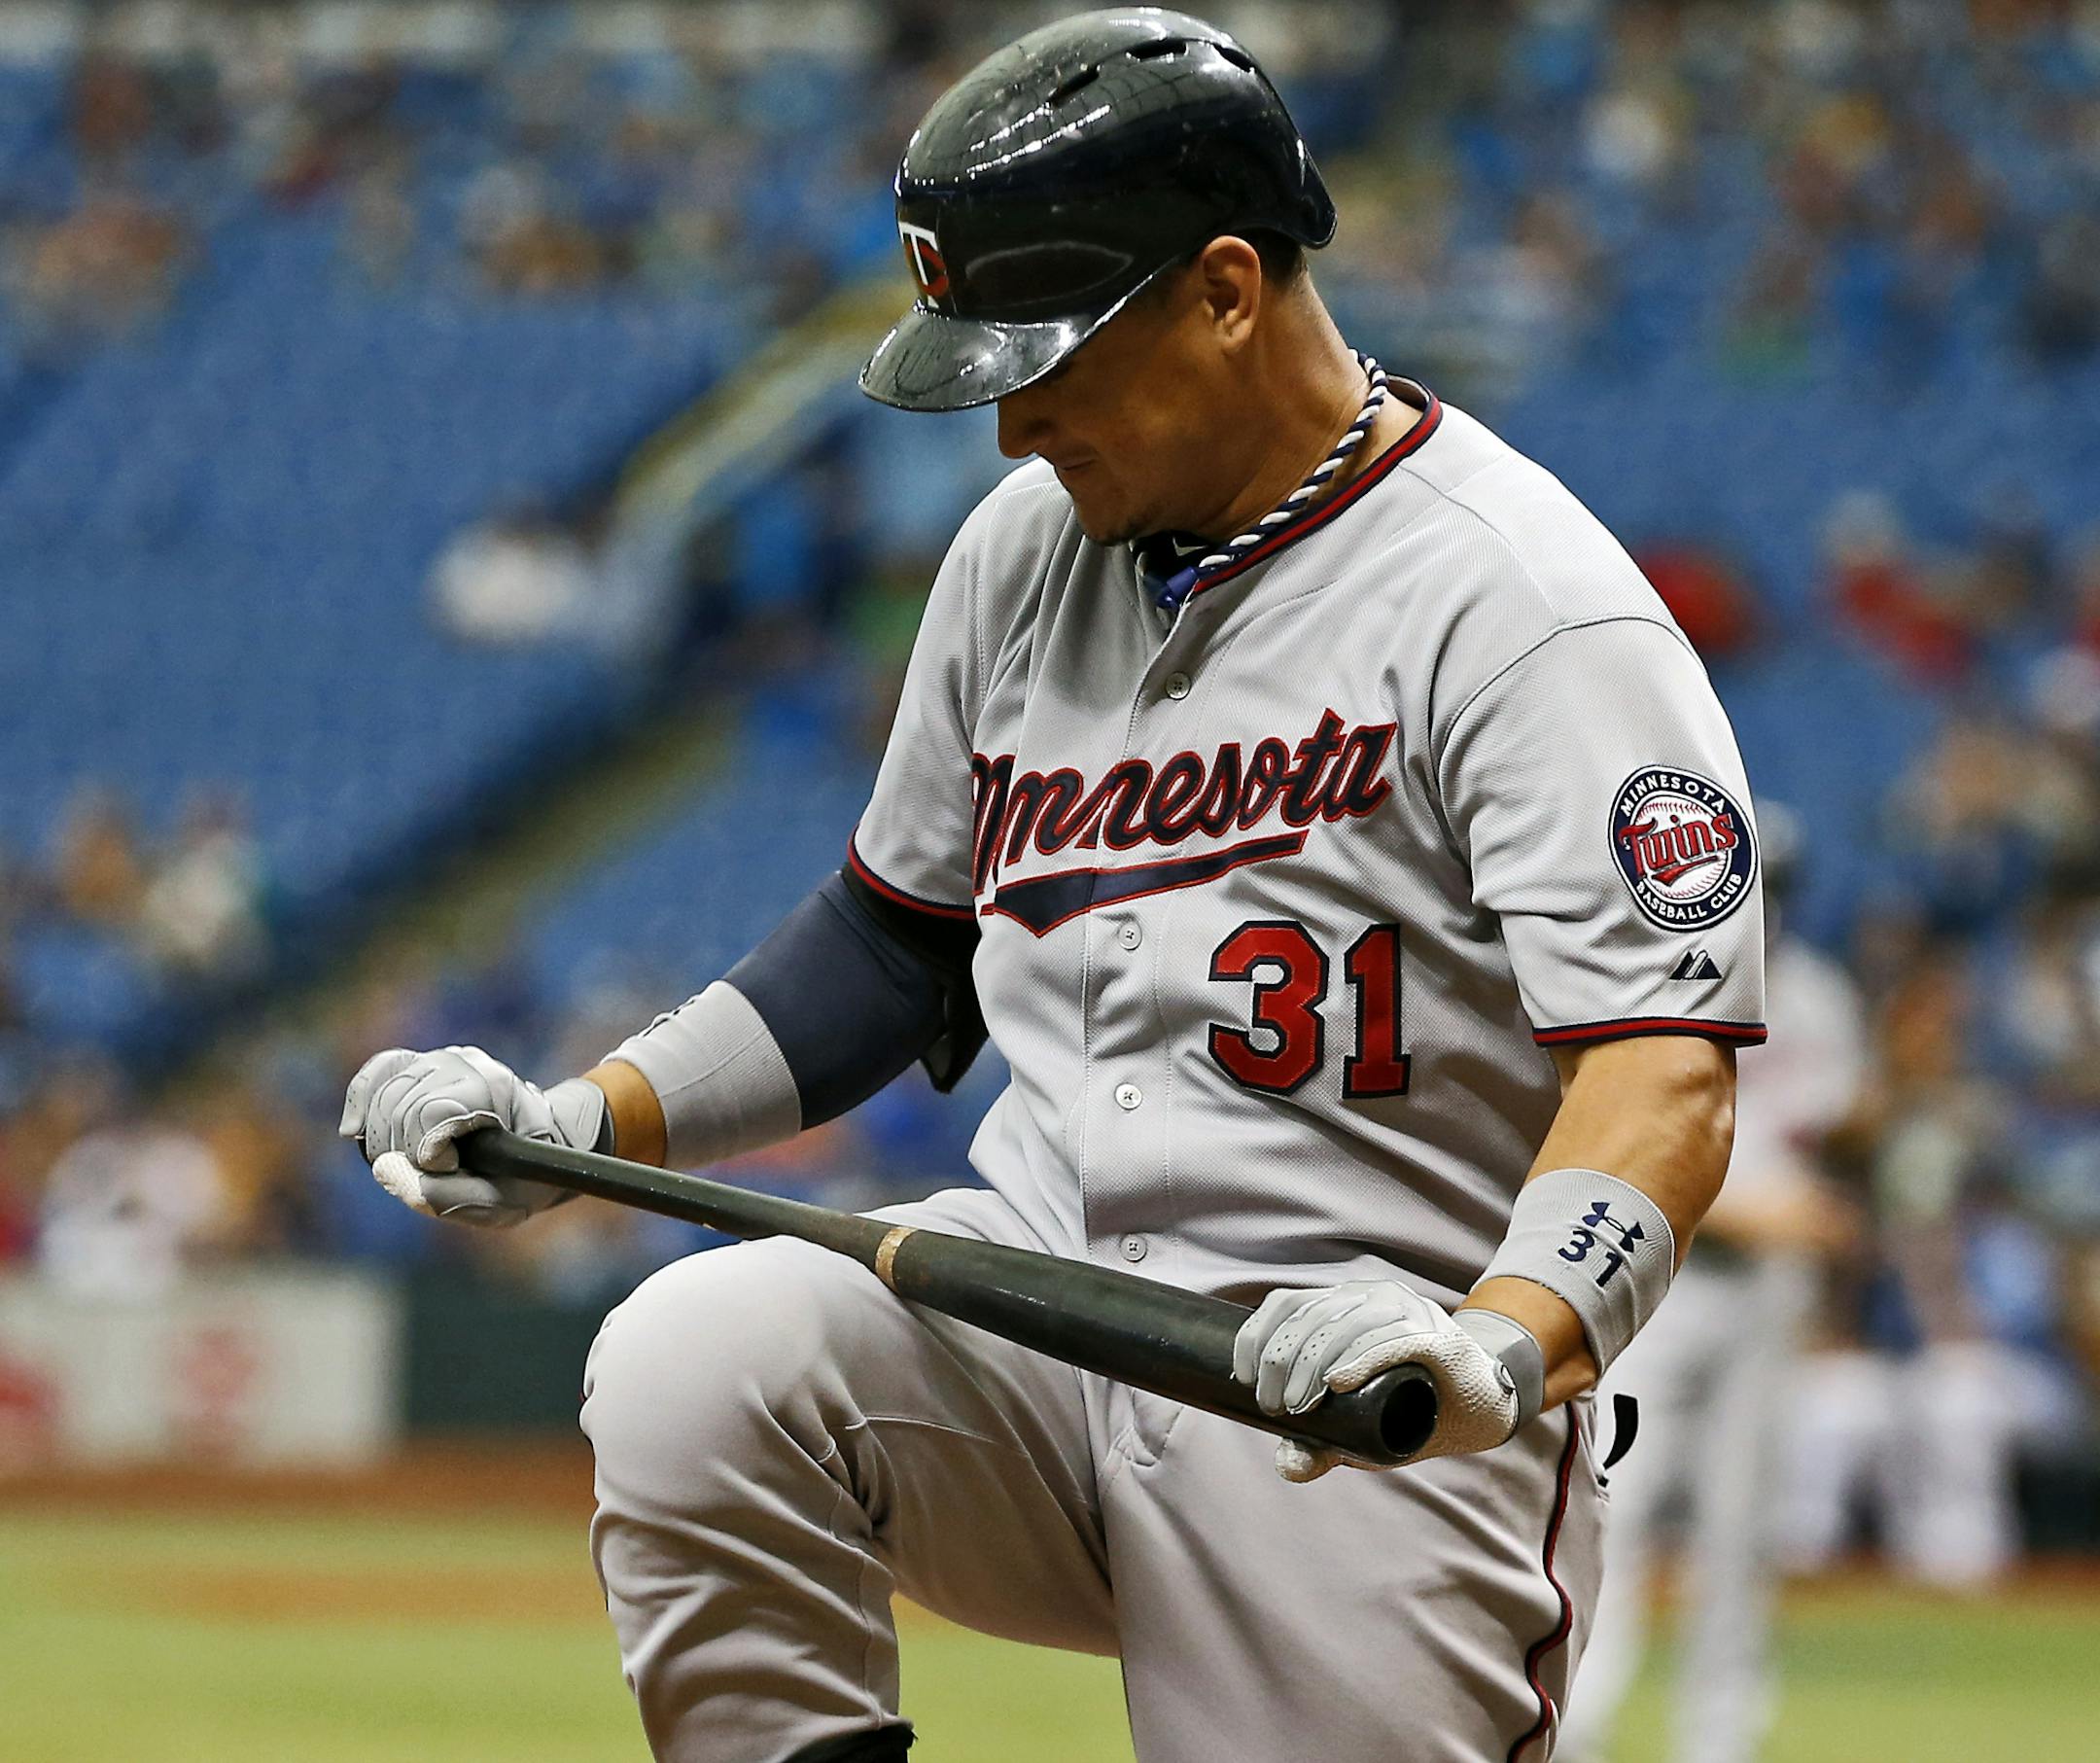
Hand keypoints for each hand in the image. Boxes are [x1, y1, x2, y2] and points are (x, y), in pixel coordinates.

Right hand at [338, 1046, 605, 1226]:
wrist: (540, 1145)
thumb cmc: (524, 1176)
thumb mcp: (504, 1202)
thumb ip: (447, 1198)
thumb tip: (386, 1172)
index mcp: (495, 1088)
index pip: (432, 1112)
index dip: (430, 1153)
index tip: (452, 1167)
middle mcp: (466, 1063)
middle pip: (400, 1105)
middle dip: (405, 1150)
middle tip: (435, 1170)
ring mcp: (442, 1059)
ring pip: (384, 1093)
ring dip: (385, 1137)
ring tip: (416, 1158)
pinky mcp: (421, 1063)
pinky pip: (377, 1071)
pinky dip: (361, 1101)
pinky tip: (355, 1130)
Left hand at [1233, 1280, 1523, 1481]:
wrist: (1482, 1403)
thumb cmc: (1412, 1406)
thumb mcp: (1359, 1426)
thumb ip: (1322, 1443)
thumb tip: (1286, 1467)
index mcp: (1344, 1302)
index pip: (1287, 1303)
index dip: (1256, 1334)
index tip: (1242, 1377)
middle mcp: (1371, 1296)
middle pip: (1311, 1317)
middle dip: (1282, 1362)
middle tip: (1274, 1407)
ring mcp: (1407, 1312)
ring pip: (1346, 1325)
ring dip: (1313, 1365)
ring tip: (1299, 1406)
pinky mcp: (1438, 1338)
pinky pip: (1393, 1339)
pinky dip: (1360, 1358)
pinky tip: (1337, 1381)